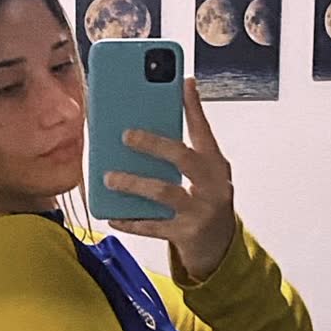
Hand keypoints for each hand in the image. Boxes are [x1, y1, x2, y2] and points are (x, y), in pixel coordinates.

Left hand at [103, 76, 236, 282]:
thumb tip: (149, 121)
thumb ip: (183, 151)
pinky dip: (130, 220)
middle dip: (153, 144)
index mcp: (216, 165)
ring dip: (134, 183)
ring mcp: (201, 211)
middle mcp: (213, 185)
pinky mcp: (187, 234)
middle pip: (183, 158)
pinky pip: (153, 226)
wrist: (221, 249)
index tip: (182, 82)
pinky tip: (112, 215)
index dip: (194, 106)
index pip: (204, 130)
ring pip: (164, 192)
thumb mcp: (202, 175)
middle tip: (125, 136)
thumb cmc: (205, 203)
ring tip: (109, 177)